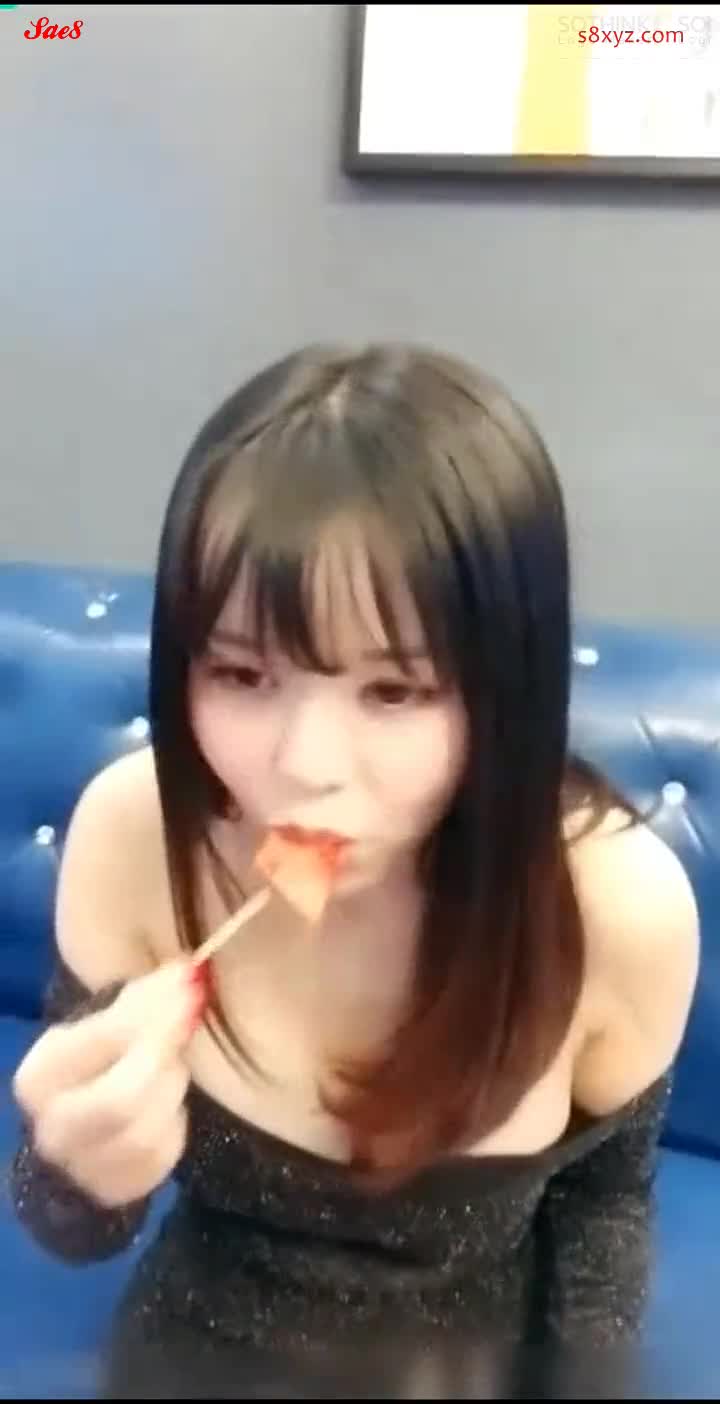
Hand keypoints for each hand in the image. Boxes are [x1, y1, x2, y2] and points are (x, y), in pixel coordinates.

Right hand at [13, 960, 206, 1207]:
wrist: (81, 1129)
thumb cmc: (100, 1060)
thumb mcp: (107, 1023)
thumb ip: (142, 1002)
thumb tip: (188, 975)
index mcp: (40, 1074)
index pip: (106, 1039)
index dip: (157, 1012)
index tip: (192, 984)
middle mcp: (50, 1126)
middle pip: (121, 1100)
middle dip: (164, 1066)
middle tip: (184, 1038)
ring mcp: (79, 1166)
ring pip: (144, 1136)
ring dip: (171, 1096)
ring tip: (174, 1072)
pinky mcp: (112, 1190)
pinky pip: (160, 1161)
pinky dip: (174, 1130)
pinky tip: (169, 1110)